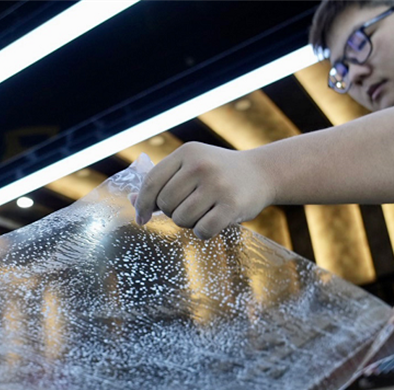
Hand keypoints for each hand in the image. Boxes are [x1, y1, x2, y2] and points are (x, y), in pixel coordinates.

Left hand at [133, 143, 270, 239]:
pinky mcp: (231, 205)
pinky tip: (214, 222)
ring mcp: (217, 185)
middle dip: (173, 212)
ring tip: (204, 211)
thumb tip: (131, 201)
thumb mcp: (190, 167)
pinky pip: (202, 230)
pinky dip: (204, 232)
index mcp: (187, 152)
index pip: (151, 182)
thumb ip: (162, 182)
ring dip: (189, 222)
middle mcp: (201, 165)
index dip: (142, 204)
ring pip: (181, 219)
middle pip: (165, 204)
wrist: (262, 173)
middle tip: (190, 207)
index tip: (141, 218)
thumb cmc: (218, 173)